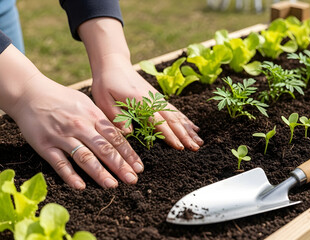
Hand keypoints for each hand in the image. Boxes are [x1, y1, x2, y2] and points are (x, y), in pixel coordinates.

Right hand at [9, 74, 143, 188]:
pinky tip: (80, 187)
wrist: (30, 93)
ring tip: (112, 185)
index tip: (138, 167)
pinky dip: (70, 176)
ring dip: (99, 173)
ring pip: (84, 157)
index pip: (115, 138)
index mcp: (93, 116)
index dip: (128, 154)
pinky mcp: (44, 145)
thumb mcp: (87, 103)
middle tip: (132, 180)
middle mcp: (80, 126)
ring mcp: (62, 136)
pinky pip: (59, 163)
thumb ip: (102, 120)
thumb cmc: (62, 99)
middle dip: (120, 165)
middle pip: (104, 149)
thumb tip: (121, 134)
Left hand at [78, 18, 202, 150]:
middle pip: (172, 120)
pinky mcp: (158, 98)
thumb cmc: (106, 83)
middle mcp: (153, 100)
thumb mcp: (103, 100)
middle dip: (185, 135)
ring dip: (188, 129)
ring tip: (199, 141)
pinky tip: (194, 128)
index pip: (158, 122)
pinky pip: (175, 111)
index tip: (180, 147)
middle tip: (195, 148)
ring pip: (177, 116)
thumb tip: (129, 134)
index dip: (170, 136)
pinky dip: (186, 120)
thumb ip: (116, 117)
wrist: (113, 64)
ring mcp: (158, 99)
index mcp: (140, 102)